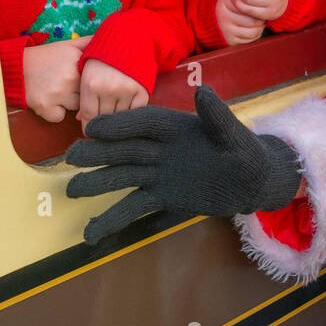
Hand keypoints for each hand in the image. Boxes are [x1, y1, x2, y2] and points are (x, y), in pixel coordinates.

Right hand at [23, 36, 91, 122]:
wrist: (17, 65)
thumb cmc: (47, 56)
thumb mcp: (69, 45)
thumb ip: (91, 43)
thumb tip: (112, 39)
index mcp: (78, 62)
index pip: (96, 80)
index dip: (90, 82)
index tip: (81, 79)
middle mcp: (69, 78)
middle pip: (87, 95)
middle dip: (80, 93)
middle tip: (66, 84)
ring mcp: (57, 93)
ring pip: (75, 108)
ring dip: (68, 103)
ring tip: (57, 91)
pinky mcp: (44, 106)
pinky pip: (59, 117)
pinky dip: (54, 113)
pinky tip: (48, 101)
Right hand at [65, 85, 301, 243]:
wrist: (254, 183)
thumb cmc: (246, 153)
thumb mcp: (236, 136)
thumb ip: (218, 117)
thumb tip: (202, 90)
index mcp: (176, 128)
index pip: (143, 123)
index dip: (119, 125)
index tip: (92, 128)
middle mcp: (161, 151)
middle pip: (125, 151)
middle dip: (98, 154)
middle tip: (71, 159)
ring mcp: (160, 177)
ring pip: (125, 181)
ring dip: (99, 186)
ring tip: (72, 192)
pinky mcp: (165, 200)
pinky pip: (137, 211)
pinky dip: (116, 222)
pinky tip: (94, 234)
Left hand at [77, 59, 148, 133]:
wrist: (129, 39)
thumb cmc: (104, 56)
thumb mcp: (87, 71)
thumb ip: (84, 95)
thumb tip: (80, 119)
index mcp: (91, 85)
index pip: (88, 116)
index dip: (88, 128)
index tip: (90, 133)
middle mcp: (108, 89)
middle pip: (103, 119)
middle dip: (102, 125)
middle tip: (103, 128)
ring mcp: (126, 91)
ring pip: (119, 117)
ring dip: (116, 120)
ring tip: (115, 118)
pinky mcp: (141, 91)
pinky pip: (135, 112)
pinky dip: (131, 114)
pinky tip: (127, 111)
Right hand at [215, 0, 264, 45]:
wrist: (209, 20)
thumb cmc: (227, 7)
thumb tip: (264, 2)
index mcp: (226, 4)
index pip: (249, 7)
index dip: (258, 8)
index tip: (259, 7)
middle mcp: (225, 18)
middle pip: (253, 21)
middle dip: (261, 19)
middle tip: (262, 17)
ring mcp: (227, 31)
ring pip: (253, 32)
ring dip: (259, 28)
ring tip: (259, 23)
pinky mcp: (230, 41)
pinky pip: (249, 40)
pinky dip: (255, 35)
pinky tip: (253, 29)